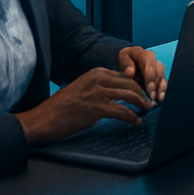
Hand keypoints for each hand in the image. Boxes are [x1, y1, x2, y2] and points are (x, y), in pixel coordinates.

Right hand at [14, 67, 153, 145]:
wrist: (44, 119)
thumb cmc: (62, 107)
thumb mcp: (83, 88)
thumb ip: (99, 86)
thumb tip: (118, 93)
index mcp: (96, 72)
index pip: (124, 76)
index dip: (136, 85)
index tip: (143, 93)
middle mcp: (98, 79)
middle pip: (130, 83)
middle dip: (142, 93)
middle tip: (149, 103)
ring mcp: (98, 93)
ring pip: (129, 95)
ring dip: (141, 104)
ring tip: (147, 111)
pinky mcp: (97, 108)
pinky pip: (122, 111)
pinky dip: (133, 117)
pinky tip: (136, 122)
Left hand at [118, 46, 166, 102]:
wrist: (128, 61)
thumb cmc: (125, 59)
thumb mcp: (122, 57)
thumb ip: (125, 63)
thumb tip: (130, 72)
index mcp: (146, 55)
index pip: (150, 68)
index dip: (150, 79)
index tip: (149, 90)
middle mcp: (155, 61)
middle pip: (158, 73)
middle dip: (155, 86)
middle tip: (152, 97)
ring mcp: (158, 68)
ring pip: (162, 78)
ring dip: (160, 89)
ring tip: (158, 99)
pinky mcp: (159, 76)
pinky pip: (163, 83)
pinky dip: (162, 91)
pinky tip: (160, 99)